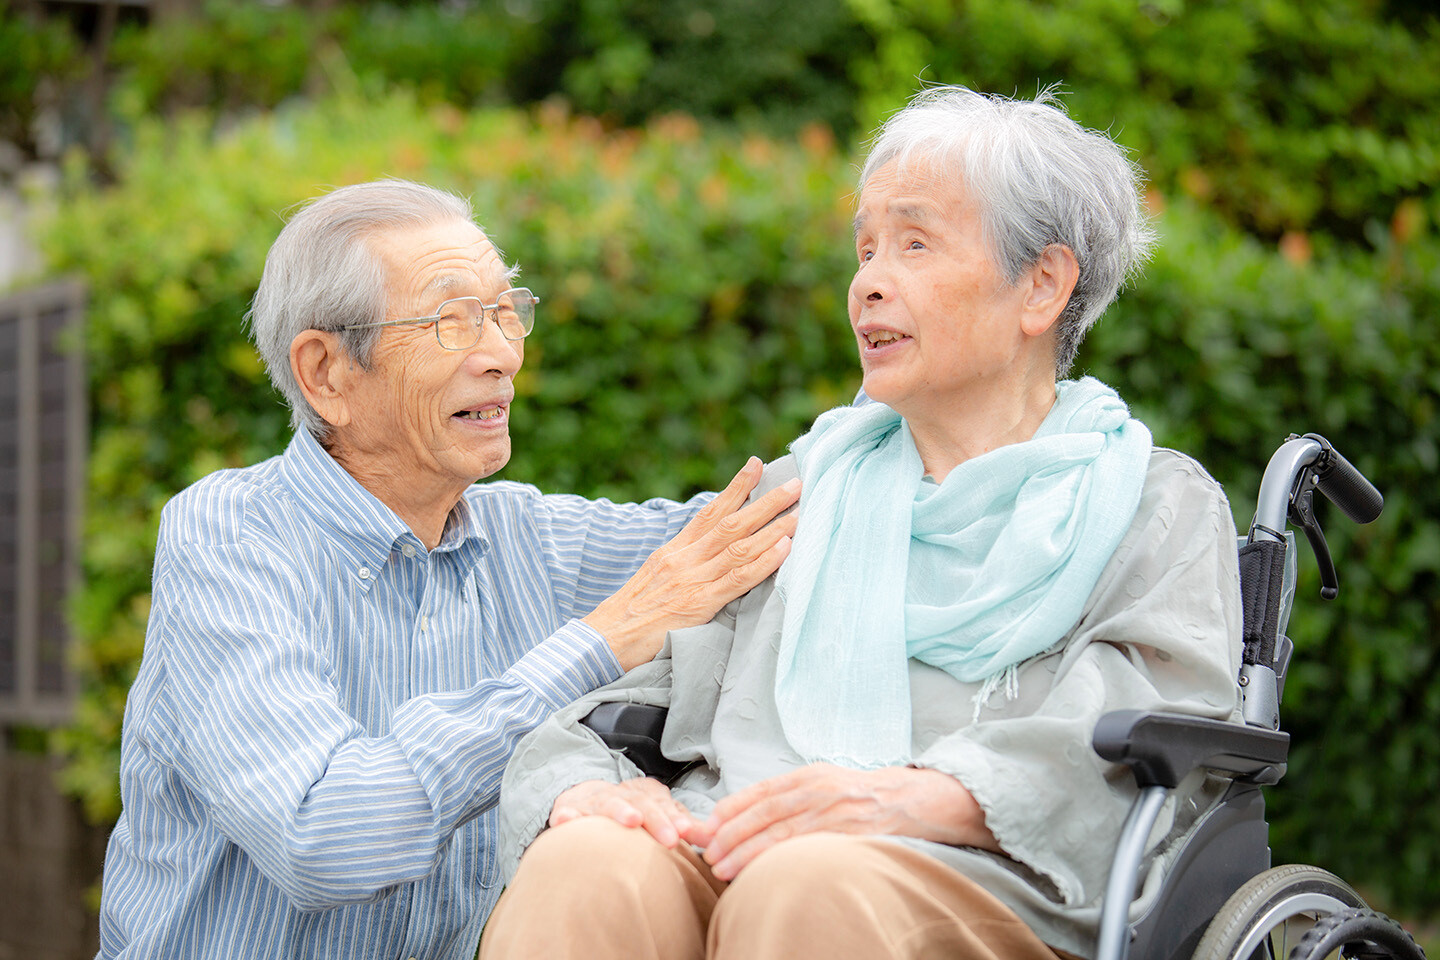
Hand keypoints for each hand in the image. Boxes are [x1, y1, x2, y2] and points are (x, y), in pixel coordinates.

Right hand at [549, 779, 701, 848]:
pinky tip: (564, 822)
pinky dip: (565, 816)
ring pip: (607, 803)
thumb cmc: (628, 810)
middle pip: (641, 803)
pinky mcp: (568, 808)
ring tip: (631, 820)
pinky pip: (565, 812)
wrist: (583, 797)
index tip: (686, 833)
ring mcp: (593, 800)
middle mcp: (621, 793)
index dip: (674, 817)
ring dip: (619, 810)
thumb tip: (713, 838)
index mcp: (644, 793)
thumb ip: (683, 825)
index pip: (662, 803)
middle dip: (656, 819)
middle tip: (671, 838)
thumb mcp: (656, 814)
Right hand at [585, 457, 800, 669]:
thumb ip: (680, 563)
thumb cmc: (628, 616)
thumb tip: (707, 554)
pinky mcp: (699, 605)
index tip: (756, 465)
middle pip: (731, 522)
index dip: (735, 487)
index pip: (709, 512)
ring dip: (774, 527)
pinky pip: (738, 580)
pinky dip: (764, 562)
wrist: (604, 641)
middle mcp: (684, 559)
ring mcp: (692, 580)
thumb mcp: (653, 578)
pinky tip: (784, 548)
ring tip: (800, 512)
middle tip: (795, 484)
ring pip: (741, 546)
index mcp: (673, 550)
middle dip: (766, 501)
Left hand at [693, 764, 997, 879]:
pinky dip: (782, 860)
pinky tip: (764, 872)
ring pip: (782, 833)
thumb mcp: (826, 783)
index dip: (732, 808)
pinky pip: (809, 849)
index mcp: (810, 775)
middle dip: (731, 833)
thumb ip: (792, 796)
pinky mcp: (850, 835)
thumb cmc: (863, 795)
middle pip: (765, 812)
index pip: (762, 791)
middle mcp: (820, 789)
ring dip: (748, 851)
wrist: (916, 800)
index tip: (707, 824)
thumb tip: (748, 815)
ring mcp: (835, 812)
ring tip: (722, 868)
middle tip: (706, 852)